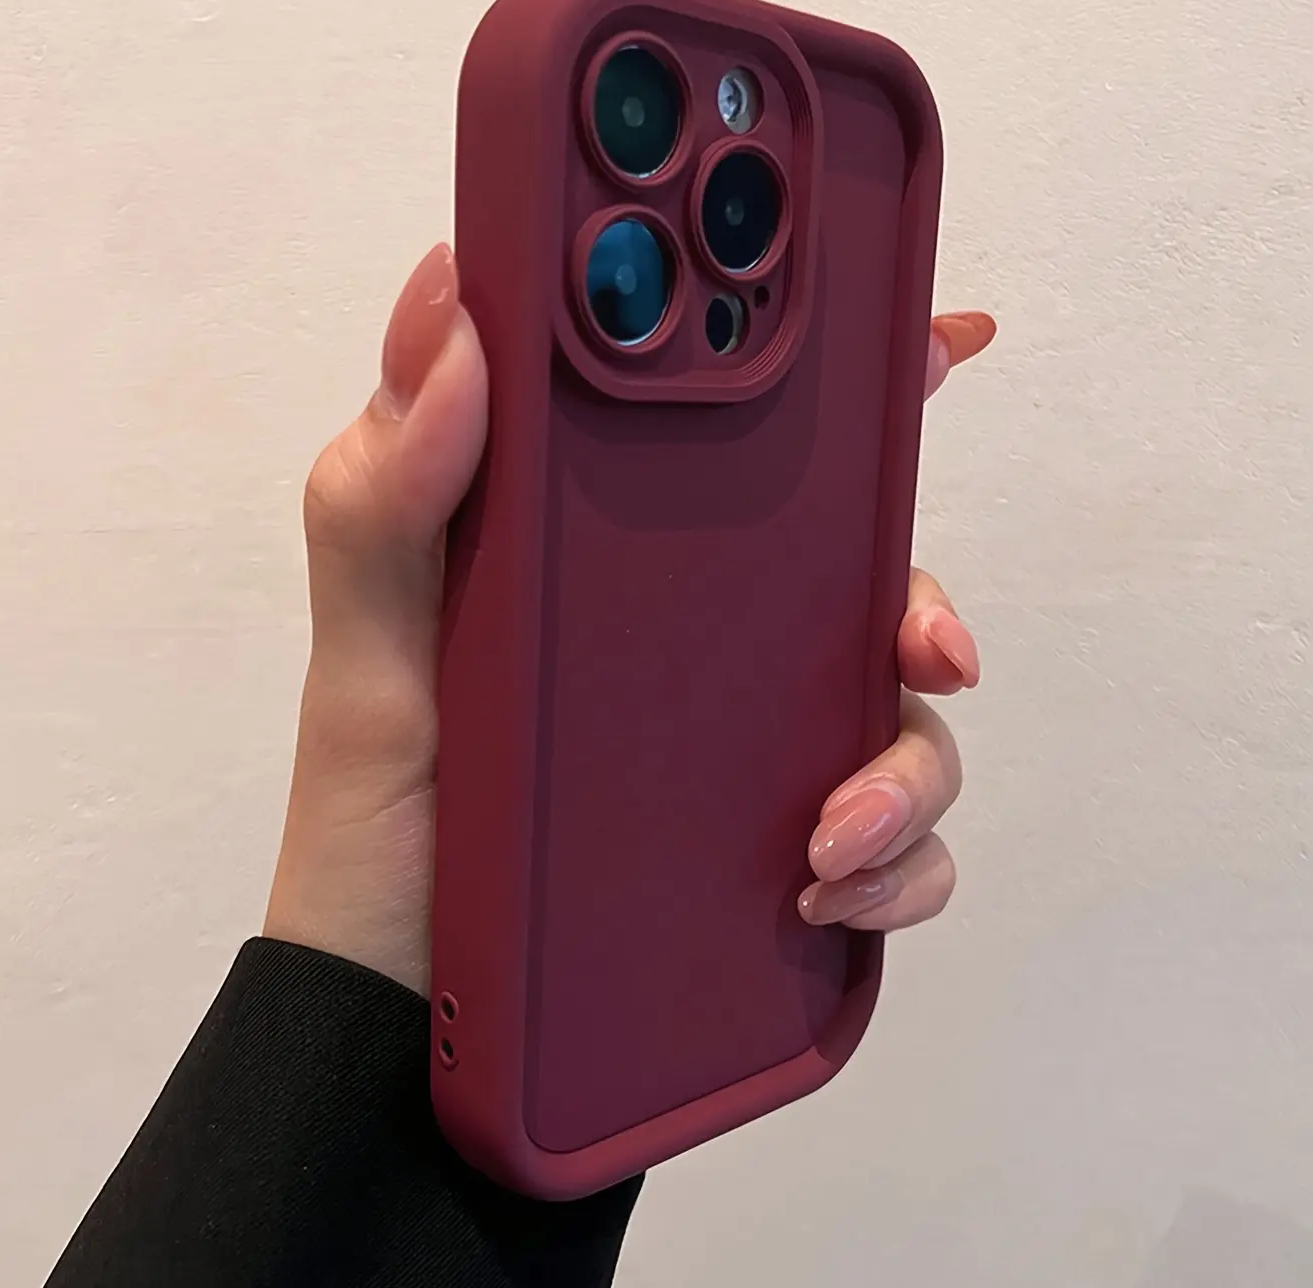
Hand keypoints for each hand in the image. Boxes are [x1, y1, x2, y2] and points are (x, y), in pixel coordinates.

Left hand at [263, 245, 993, 993]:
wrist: (401, 1011)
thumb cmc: (385, 817)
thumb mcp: (371, 650)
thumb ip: (391, 491)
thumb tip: (450, 301)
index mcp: (624, 560)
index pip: (750, 446)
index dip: (854, 384)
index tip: (941, 341)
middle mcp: (705, 644)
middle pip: (866, 584)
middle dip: (924, 604)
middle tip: (931, 650)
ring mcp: (750, 753)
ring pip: (901, 720)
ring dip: (907, 771)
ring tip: (827, 838)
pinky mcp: (780, 855)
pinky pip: (899, 849)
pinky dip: (901, 870)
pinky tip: (830, 894)